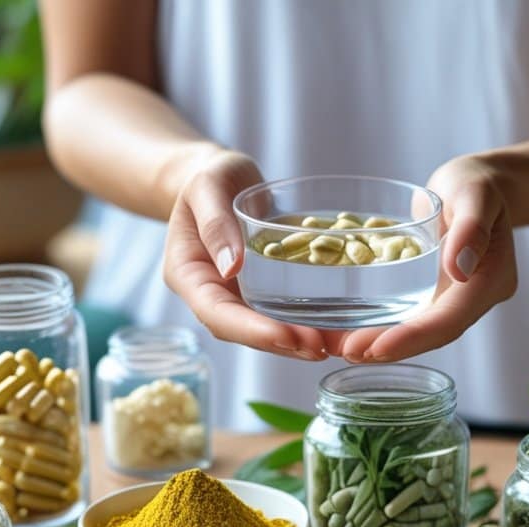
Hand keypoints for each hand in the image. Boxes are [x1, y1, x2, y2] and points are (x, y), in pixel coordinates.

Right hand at [163, 148, 329, 360]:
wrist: (222, 180)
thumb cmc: (209, 177)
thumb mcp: (206, 186)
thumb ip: (215, 222)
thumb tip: (232, 268)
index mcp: (188, 275)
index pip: (216, 313)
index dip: (250, 331)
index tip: (285, 337)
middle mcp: (212, 295)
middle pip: (244, 332)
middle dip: (281, 343)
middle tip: (319, 347)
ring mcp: (237, 297)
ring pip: (266, 330)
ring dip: (300, 342)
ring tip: (335, 345)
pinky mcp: (261, 293)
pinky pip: (283, 313)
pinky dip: (311, 324)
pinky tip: (339, 330)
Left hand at [337, 155, 517, 362]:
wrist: (475, 186)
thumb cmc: (477, 183)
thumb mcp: (476, 194)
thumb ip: (472, 227)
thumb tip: (459, 269)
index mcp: (491, 281)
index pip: (450, 320)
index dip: (414, 337)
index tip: (377, 348)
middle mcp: (473, 299)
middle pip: (431, 334)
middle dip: (390, 347)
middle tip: (347, 351)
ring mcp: (453, 300)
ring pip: (416, 331)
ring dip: (379, 343)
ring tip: (338, 347)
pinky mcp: (434, 295)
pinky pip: (407, 315)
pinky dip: (379, 325)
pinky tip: (347, 329)